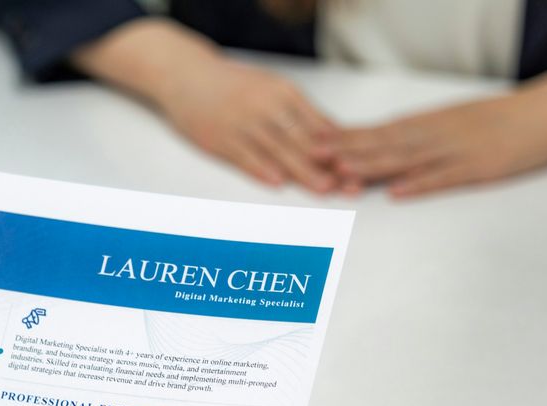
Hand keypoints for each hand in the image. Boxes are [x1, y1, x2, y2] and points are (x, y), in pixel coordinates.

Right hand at [73, 19, 339, 192]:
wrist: (186, 76)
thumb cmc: (233, 86)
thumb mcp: (270, 89)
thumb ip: (299, 113)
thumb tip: (332, 138)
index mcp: (283, 92)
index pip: (318, 124)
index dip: (341, 148)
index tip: (359, 165)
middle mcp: (265, 105)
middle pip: (302, 139)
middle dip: (328, 164)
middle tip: (349, 183)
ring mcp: (241, 122)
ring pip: (277, 150)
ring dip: (302, 171)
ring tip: (323, 189)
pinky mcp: (219, 138)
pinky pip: (244, 156)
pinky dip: (261, 169)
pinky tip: (277, 182)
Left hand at [327, 66, 546, 197]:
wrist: (546, 112)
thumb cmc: (493, 121)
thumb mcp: (447, 122)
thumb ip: (412, 136)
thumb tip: (376, 149)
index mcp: (423, 124)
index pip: (373, 132)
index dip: (340, 140)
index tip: (307, 144)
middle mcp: (432, 135)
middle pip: (381, 145)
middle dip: (344, 153)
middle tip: (310, 159)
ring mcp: (454, 151)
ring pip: (406, 160)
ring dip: (373, 167)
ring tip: (342, 173)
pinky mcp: (478, 168)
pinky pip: (444, 177)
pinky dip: (420, 184)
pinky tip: (397, 192)